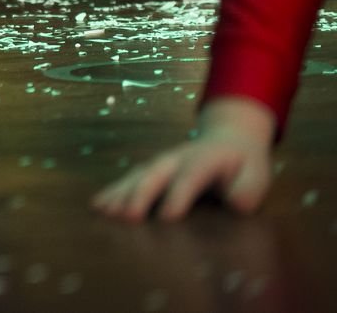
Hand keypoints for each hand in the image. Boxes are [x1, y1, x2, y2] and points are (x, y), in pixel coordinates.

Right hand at [92, 98, 275, 220]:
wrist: (228, 138)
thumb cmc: (243, 163)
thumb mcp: (258, 172)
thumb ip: (249, 187)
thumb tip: (236, 203)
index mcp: (204, 159)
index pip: (190, 177)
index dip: (179, 195)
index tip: (168, 217)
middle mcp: (177, 158)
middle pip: (155, 175)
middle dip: (140, 195)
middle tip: (127, 216)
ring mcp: (161, 163)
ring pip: (138, 176)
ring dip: (121, 193)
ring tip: (104, 211)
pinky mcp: (151, 170)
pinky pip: (130, 180)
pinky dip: (114, 192)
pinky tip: (98, 205)